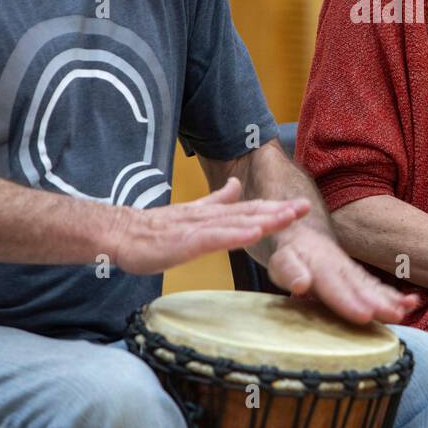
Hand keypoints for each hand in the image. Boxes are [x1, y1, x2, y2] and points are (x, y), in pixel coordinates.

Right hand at [108, 177, 307, 274]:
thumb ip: (216, 201)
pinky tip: (253, 234)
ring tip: (288, 217)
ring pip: (236, 223)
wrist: (122, 233)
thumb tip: (236, 185)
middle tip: (306, 206)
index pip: (250, 208)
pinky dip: (235, 235)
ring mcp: (198, 228)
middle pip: (249, 212)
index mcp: (213, 214)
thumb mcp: (193, 214)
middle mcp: (210, 217)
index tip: (302, 205)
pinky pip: (214, 238)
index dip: (276, 206)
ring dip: (263, 219)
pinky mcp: (186, 242)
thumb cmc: (156, 229)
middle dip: (279, 210)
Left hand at [266, 227, 421, 324]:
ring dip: (391, 299)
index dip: (349, 302)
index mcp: (320, 267)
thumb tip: (300, 284)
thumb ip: (291, 272)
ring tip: (409, 308)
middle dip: (379, 303)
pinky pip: (378, 286)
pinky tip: (412, 303)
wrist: (301, 236)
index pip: (335, 287)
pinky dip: (394, 294)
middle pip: (360, 288)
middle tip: (396, 316)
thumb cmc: (288, 255)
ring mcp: (353, 272)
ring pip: (373, 286)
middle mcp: (341, 269)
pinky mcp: (359, 277)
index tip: (365, 315)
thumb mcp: (281, 262)